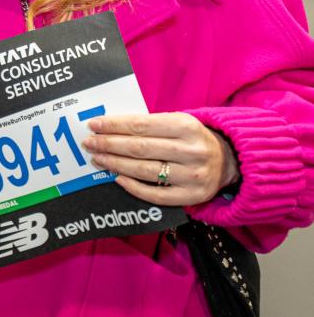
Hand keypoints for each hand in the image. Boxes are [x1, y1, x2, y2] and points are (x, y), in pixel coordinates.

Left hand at [82, 112, 240, 206]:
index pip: (141, 125)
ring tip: (97, 159)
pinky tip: (117, 178)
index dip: (114, 125)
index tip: (94, 125)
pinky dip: (134, 186)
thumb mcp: (178, 122)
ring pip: (144, 170)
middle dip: (109, 145)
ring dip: (116, 164)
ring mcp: (192, 176)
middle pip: (140, 148)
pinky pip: (156, 194)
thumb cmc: (193, 137)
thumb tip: (111, 126)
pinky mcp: (192, 197)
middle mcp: (190, 151)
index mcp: (185, 126)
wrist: (230, 161)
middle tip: (88, 143)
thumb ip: (150, 124)